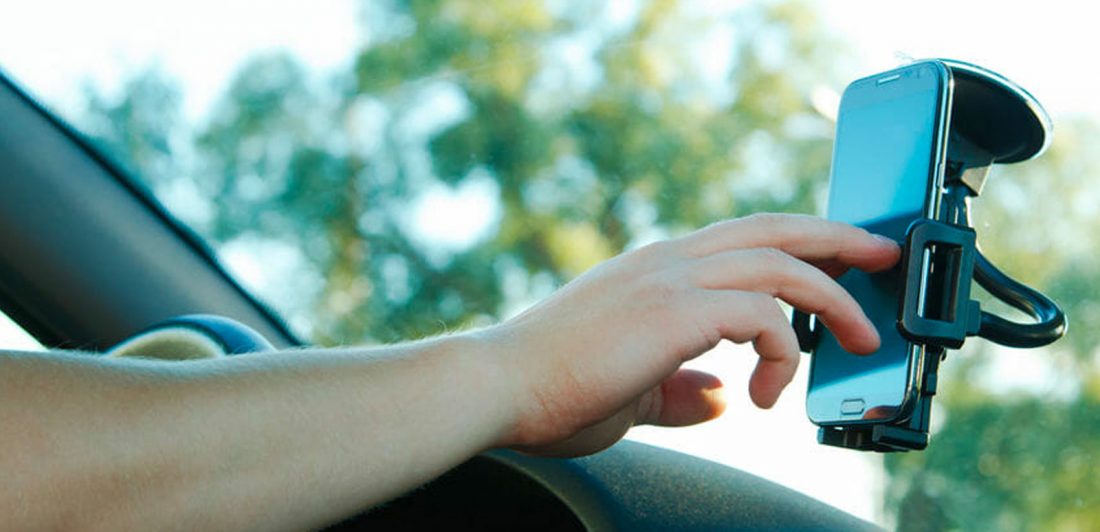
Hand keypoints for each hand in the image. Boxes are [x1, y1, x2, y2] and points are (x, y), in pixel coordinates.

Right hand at [480, 213, 899, 456]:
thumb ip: (680, 389)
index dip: (797, 241)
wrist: (498, 387)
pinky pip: (762, 312)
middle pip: (774, 227)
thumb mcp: (632, 390)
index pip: (743, 238)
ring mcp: (670, 279)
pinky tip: (770, 391)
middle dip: (838, 237)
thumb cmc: (550, 389)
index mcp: (656, 270)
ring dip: (833, 299)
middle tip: (880, 253)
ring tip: (860, 338)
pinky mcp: (674, 310)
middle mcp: (667, 261)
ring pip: (780, 262)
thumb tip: (721, 396)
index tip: (836, 259)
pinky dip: (784, 349)